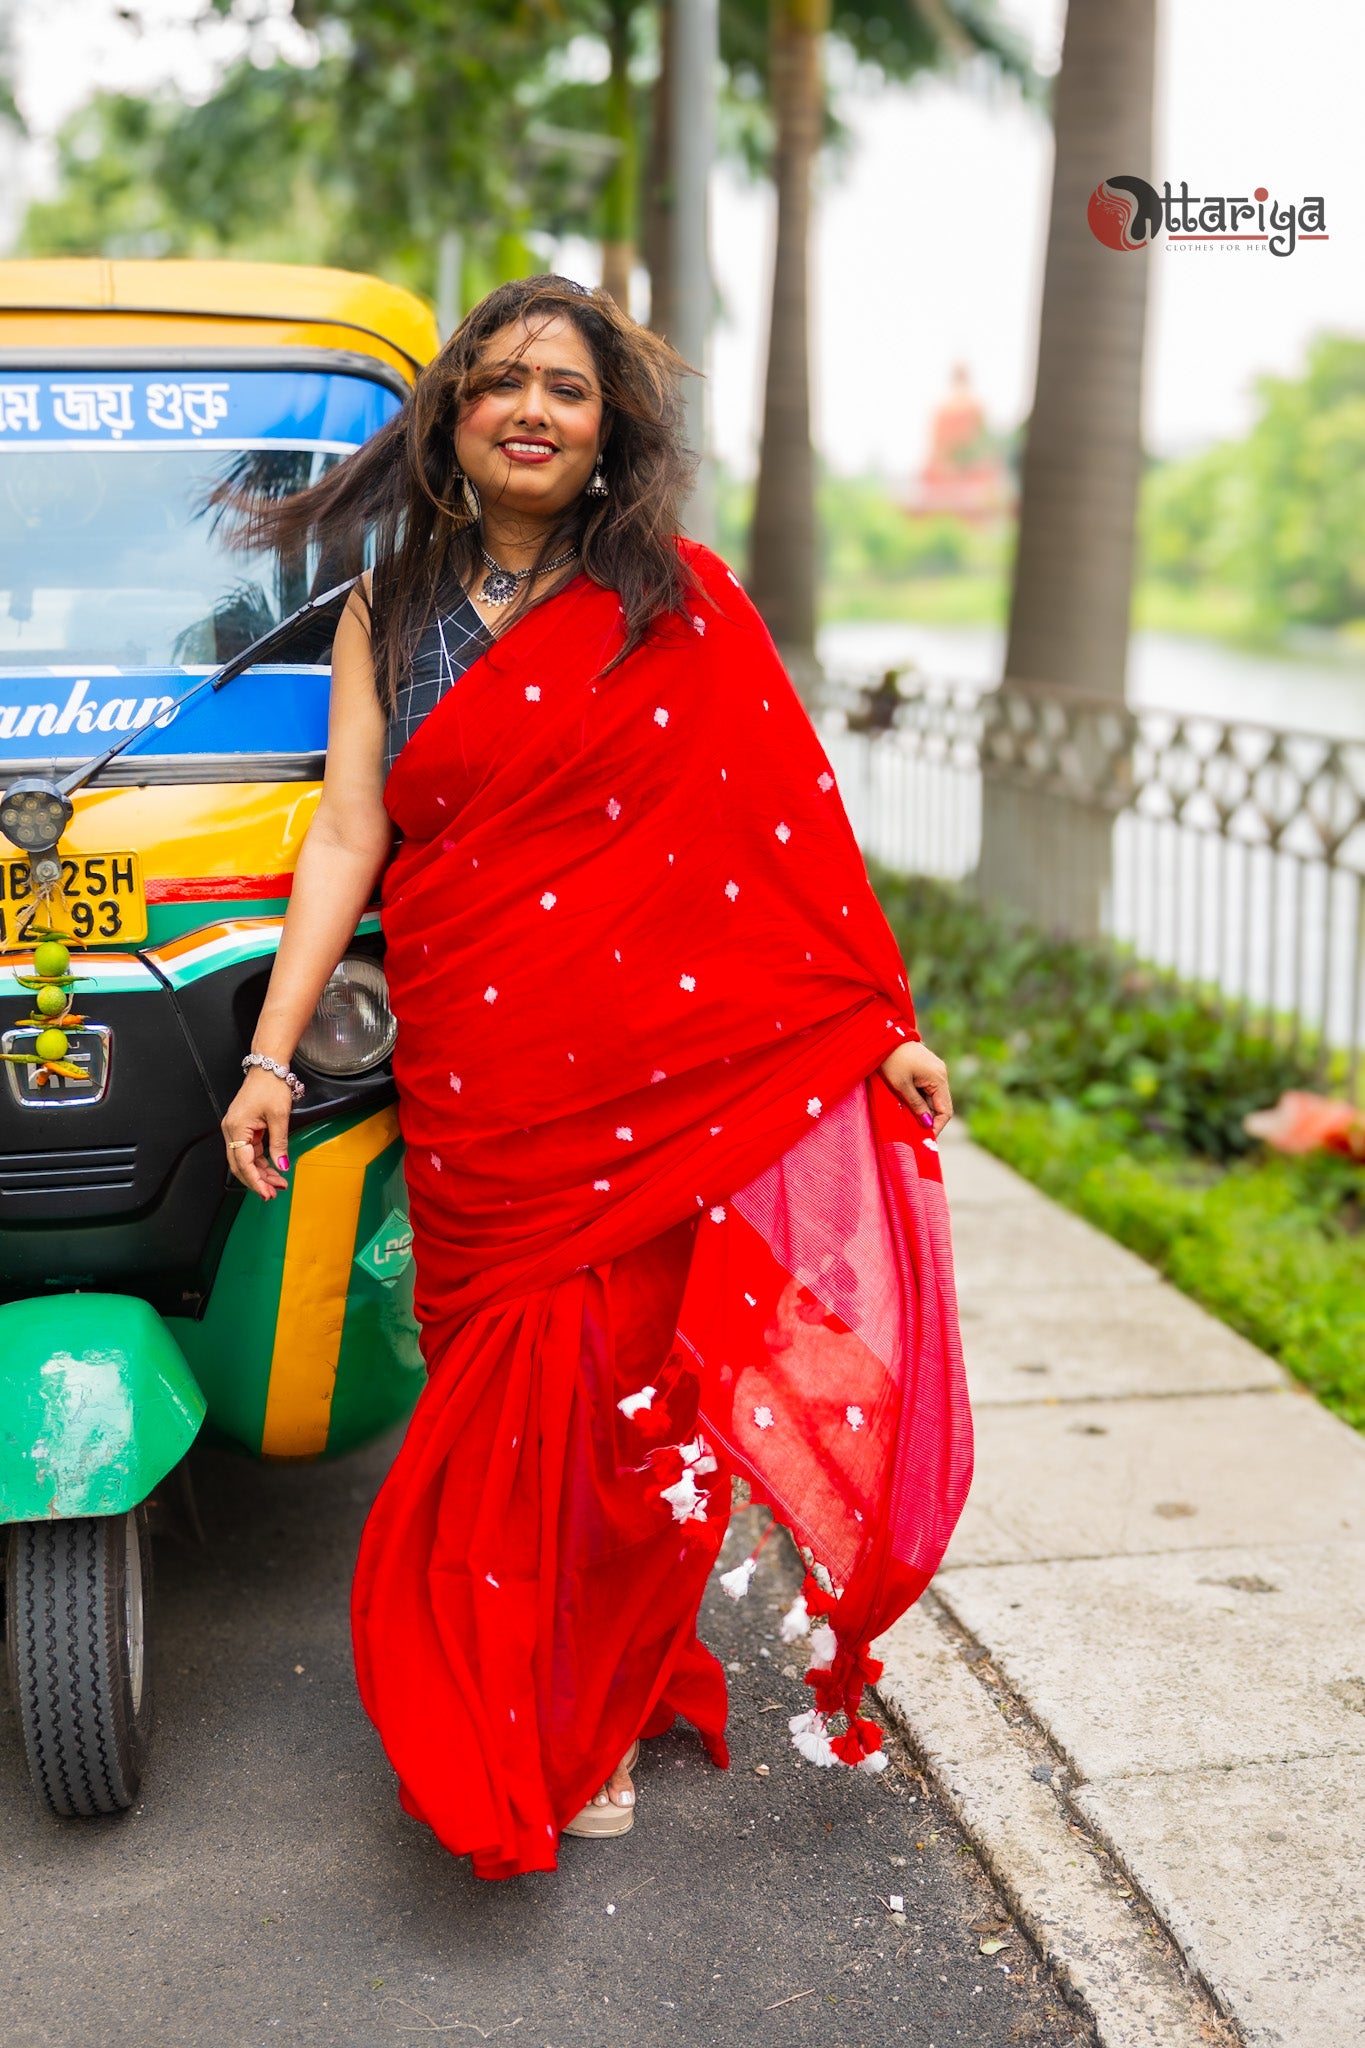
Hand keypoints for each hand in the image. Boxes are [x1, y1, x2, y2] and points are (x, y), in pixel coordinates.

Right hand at [221, 1068, 293, 1199]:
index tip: (266, 1192)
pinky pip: (250, 1150)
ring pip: (245, 1159)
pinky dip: (260, 1161)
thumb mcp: (279, 1117)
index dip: (255, 1180)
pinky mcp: (244, 1127)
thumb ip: (280, 1144)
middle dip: (257, 1181)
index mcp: (237, 1127)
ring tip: (277, 1183)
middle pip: (240, 1164)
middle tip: (273, 1192)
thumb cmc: (270, 1085)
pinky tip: (272, 1169)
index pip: (243, 1162)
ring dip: (260, 1173)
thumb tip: (282, 1165)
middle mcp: (232, 1130)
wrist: (268, 1067)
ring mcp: (237, 1129)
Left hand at [879, 1040, 952, 1137]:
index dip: (937, 1126)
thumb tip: (927, 1124)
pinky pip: (928, 1089)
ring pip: (933, 1098)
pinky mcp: (928, 1069)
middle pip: (940, 1105)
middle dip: (929, 1119)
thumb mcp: (901, 1085)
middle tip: (915, 1132)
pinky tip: (907, 1104)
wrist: (885, 1035)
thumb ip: (916, 1105)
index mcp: (939, 1078)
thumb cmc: (891, 1060)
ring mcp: (935, 1070)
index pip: (945, 1110)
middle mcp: (941, 1074)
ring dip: (923, 1109)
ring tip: (908, 1119)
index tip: (925, 1138)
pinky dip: (920, 1099)